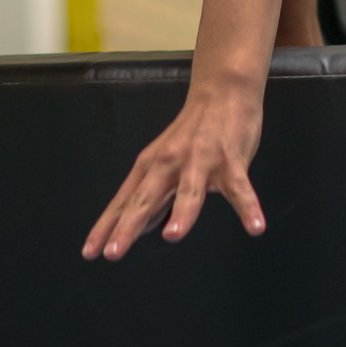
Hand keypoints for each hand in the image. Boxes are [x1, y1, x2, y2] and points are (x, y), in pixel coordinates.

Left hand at [82, 79, 266, 263]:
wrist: (223, 93)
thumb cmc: (193, 133)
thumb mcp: (164, 161)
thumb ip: (153, 194)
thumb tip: (140, 227)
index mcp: (151, 166)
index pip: (124, 201)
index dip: (107, 227)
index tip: (90, 252)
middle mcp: (170, 164)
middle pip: (146, 198)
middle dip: (129, 225)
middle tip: (113, 253)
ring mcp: (201, 161)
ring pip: (190, 190)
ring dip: (182, 213)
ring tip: (172, 236)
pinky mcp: (231, 161)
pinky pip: (241, 188)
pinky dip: (248, 207)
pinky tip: (255, 227)